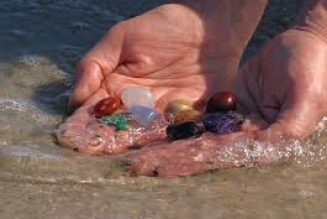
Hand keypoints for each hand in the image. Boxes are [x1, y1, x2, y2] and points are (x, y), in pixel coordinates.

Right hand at [59, 4, 247, 154]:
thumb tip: (76, 100)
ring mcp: (164, 114)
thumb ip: (94, 65)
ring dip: (140, 150)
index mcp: (117, 88)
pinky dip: (174, 145)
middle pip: (121, 128)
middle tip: (99, 152)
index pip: (97, 112)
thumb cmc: (161, 27)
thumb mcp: (121, 38)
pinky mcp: (189, 116)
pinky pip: (180, 133)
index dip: (85, 125)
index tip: (75, 137)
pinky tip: (165, 157)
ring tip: (131, 161)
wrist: (207, 27)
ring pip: (149, 136)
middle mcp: (138, 106)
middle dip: (110, 141)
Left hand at [128, 28, 326, 176]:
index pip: (226, 155)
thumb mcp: (305, 97)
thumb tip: (264, 148)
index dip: (196, 160)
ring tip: (142, 150)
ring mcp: (235, 120)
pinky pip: (200, 114)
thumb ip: (288, 127)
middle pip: (206, 149)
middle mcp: (247, 135)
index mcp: (265, 140)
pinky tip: (156, 126)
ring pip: (199, 134)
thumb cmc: (312, 69)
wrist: (305, 44)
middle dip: (175, 156)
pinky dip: (178, 121)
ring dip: (171, 143)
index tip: (166, 165)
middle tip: (142, 163)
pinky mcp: (227, 105)